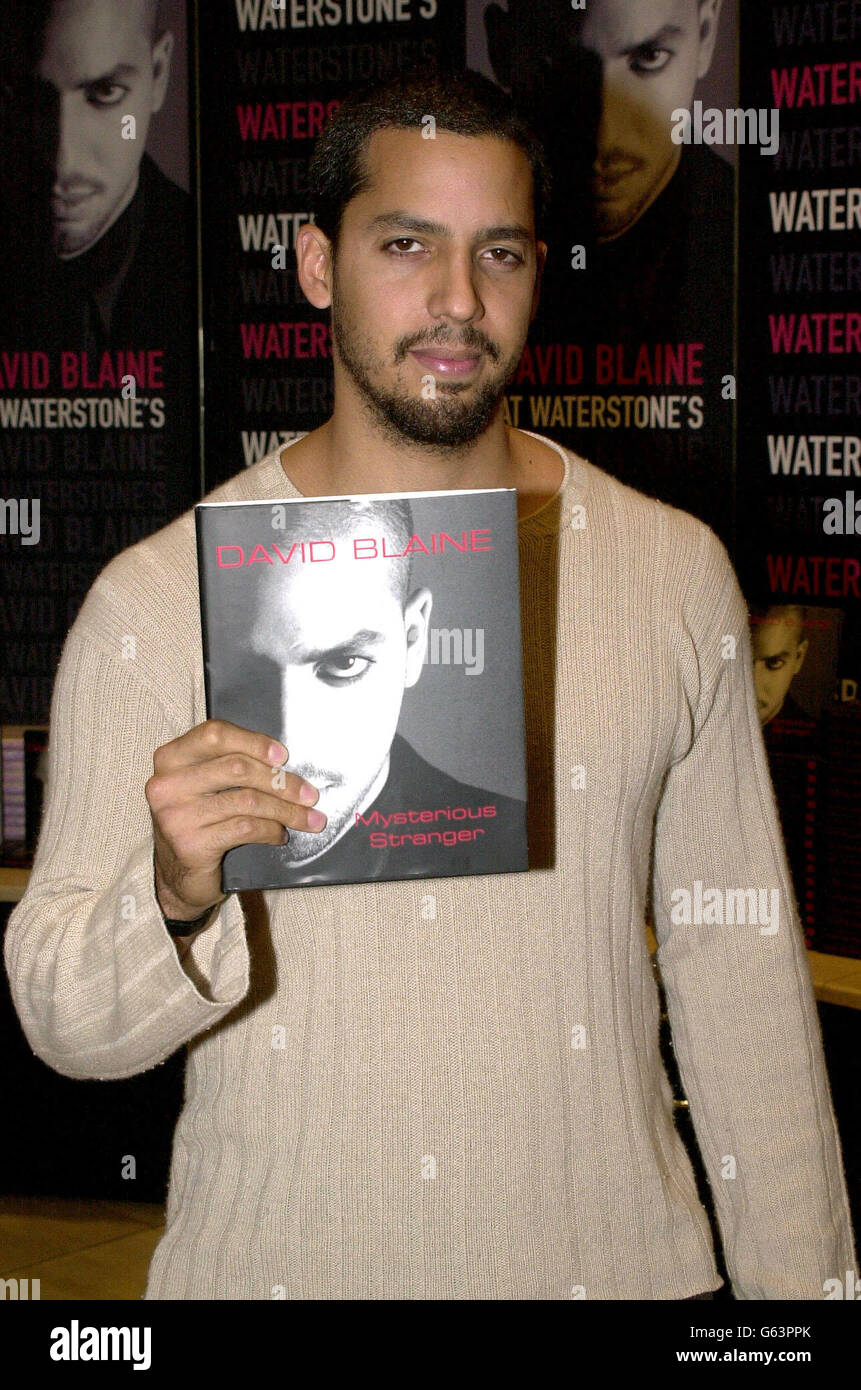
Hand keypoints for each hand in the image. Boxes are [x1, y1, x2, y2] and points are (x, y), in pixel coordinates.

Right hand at [145, 718, 325, 921]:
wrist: (177, 875)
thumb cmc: (198, 820)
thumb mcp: (204, 785)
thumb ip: (227, 765)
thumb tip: (282, 762)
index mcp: (171, 758)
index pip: (214, 735)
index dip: (253, 742)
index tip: (283, 756)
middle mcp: (167, 784)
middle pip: (237, 768)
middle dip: (281, 781)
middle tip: (309, 795)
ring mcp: (176, 815)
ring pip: (247, 800)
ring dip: (286, 810)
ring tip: (308, 819)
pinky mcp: (190, 844)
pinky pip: (245, 829)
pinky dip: (271, 831)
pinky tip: (280, 835)